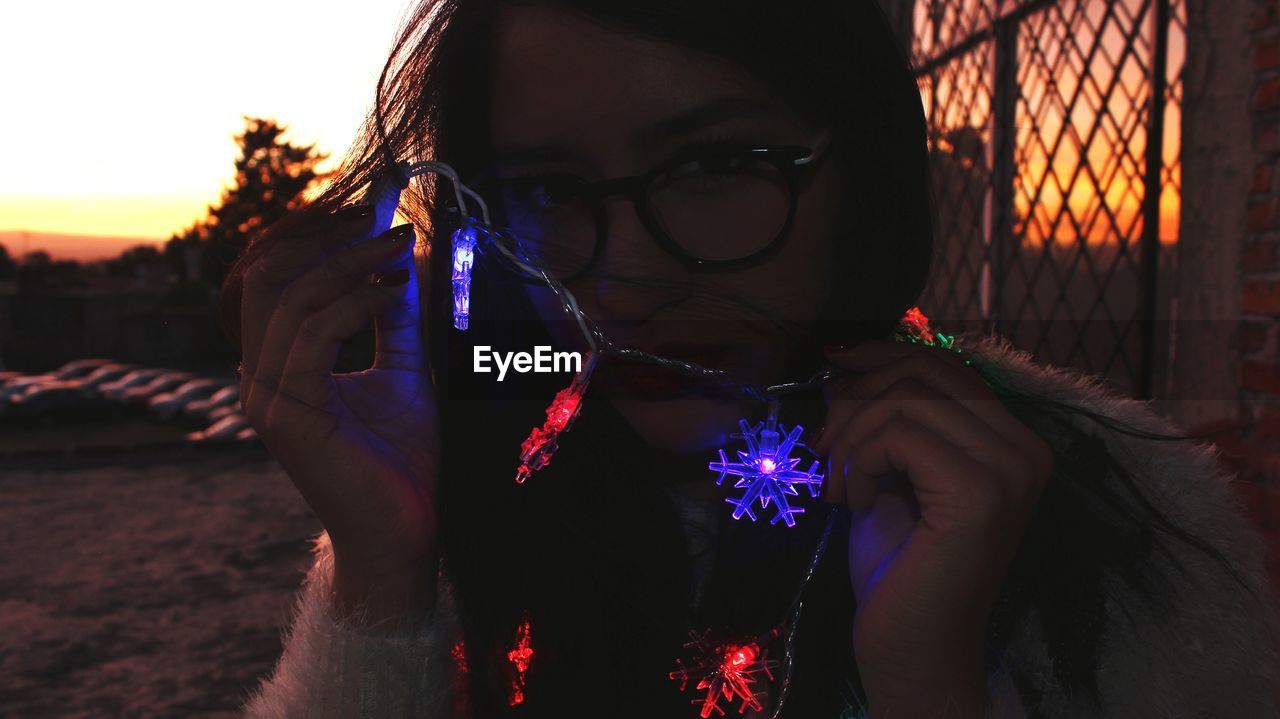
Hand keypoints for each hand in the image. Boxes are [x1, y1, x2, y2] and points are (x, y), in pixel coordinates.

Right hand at [238, 204, 439, 625]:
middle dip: (325, 238)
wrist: (405, 532)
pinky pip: (312, 334)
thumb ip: (392, 318)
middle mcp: (261, 377)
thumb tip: (398, 258)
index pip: (273, 280)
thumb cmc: (403, 459)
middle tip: (382, 219)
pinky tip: (393, 290)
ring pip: (291, 299)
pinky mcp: (288, 415)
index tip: (372, 211)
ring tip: (398, 248)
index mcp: (280, 365)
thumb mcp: (403, 370)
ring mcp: (267, 397)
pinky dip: (355, 301)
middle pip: (270, 277)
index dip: (315, 237)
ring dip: (349, 262)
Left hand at [813, 340, 1051, 715]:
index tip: (833, 365)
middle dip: (857, 398)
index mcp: (1010, 441)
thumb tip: (841, 367)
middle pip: (924, 373)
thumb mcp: (882, 474)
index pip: (944, 366)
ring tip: (837, 483)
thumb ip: (874, 421)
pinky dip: (859, 461)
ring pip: (907, 400)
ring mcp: (1010, 471)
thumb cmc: (899, 570)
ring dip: (851, 436)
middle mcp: (1024, 449)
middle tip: (823, 446)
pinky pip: (899, 435)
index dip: (882, 355)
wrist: (912, 651)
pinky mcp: (981, 494)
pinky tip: (854, 501)